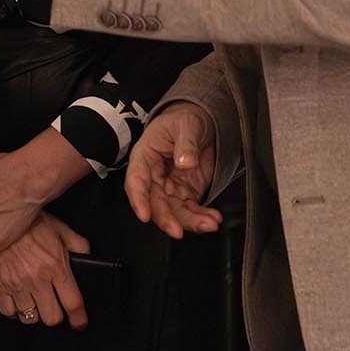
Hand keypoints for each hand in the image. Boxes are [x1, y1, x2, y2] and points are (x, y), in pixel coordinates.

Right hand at [0, 213, 89, 330]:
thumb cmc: (28, 222)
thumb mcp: (59, 227)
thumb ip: (76, 243)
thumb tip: (86, 255)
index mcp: (55, 266)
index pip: (73, 302)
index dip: (79, 317)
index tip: (80, 323)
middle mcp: (37, 279)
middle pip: (52, 317)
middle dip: (56, 315)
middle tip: (54, 306)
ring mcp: (17, 284)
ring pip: (30, 318)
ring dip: (34, 312)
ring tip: (35, 302)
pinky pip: (8, 312)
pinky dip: (14, 311)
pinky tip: (18, 301)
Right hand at [124, 103, 221, 239]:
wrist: (201, 122)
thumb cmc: (185, 119)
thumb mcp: (186, 124)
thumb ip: (185, 144)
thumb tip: (184, 162)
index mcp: (145, 156)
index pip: (136, 181)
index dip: (138, 200)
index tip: (144, 215)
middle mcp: (154, 176)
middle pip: (155, 203)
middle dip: (166, 220)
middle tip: (178, 231)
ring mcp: (170, 187)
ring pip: (174, 212)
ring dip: (189, 222)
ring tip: (208, 223)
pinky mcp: (186, 193)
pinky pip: (191, 210)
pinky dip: (202, 217)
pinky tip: (213, 219)